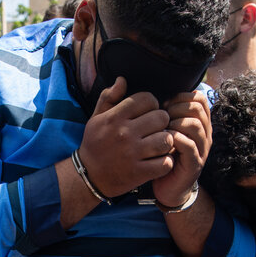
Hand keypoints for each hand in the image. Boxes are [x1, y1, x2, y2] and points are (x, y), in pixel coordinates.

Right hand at [77, 77, 173, 197]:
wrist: (88, 176)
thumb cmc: (95, 144)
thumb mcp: (96, 119)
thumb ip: (108, 98)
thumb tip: (122, 79)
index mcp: (115, 118)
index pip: (147, 99)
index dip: (152, 104)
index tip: (148, 112)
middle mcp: (124, 134)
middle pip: (161, 117)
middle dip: (161, 122)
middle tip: (156, 129)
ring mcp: (132, 154)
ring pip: (167, 140)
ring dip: (166, 142)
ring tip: (159, 144)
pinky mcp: (139, 172)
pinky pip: (165, 162)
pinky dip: (165, 162)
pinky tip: (158, 160)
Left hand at [151, 91, 211, 207]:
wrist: (168, 188)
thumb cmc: (163, 156)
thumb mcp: (165, 131)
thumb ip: (165, 113)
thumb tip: (153, 95)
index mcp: (200, 123)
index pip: (199, 98)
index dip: (180, 96)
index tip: (164, 105)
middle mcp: (205, 134)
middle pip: (197, 108)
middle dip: (176, 108)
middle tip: (161, 117)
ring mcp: (201, 149)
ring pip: (194, 124)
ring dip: (175, 122)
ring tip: (162, 129)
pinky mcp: (194, 163)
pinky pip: (188, 145)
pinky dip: (174, 139)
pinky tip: (162, 141)